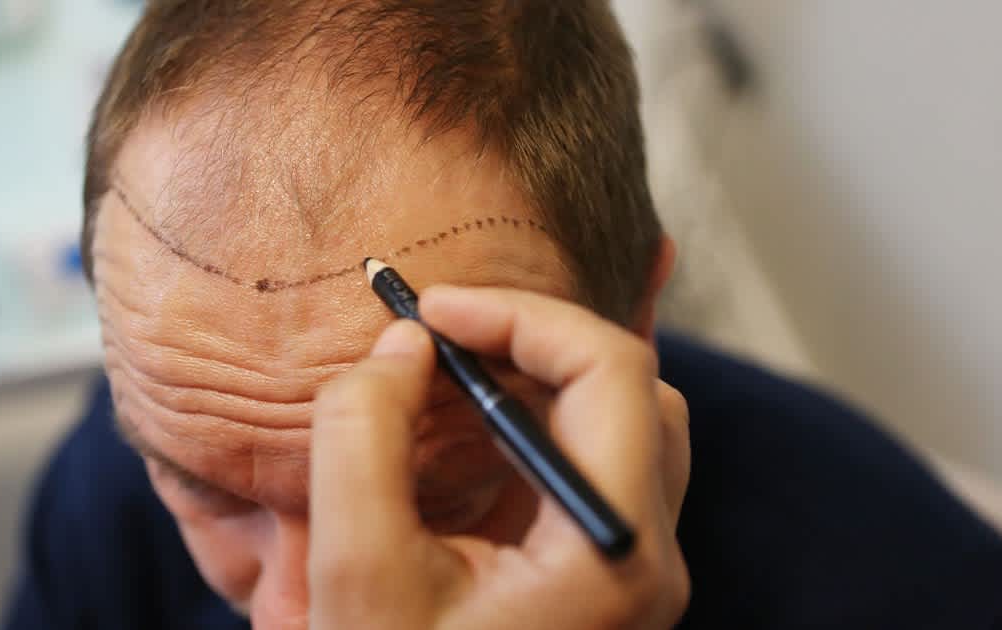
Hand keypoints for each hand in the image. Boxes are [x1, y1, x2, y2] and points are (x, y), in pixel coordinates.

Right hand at [310, 285, 690, 629]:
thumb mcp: (353, 571)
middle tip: (440, 333)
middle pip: (631, 387)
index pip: (612, 372)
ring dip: (538, 376)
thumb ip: (361, 436)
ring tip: (450, 369)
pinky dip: (537, 419)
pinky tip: (469, 422)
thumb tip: (403, 346)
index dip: (520, 316)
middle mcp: (648, 558)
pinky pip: (595, 460)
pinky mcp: (603, 572)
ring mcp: (633, 569)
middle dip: (532, 338)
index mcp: (612, 556)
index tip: (432, 312)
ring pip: (623, 419)